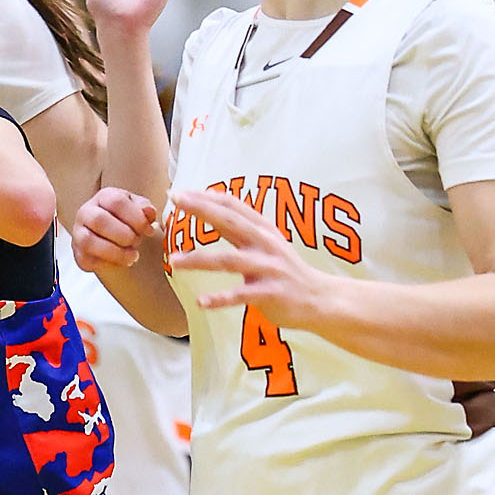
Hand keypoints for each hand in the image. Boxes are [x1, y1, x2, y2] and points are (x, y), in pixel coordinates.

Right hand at [71, 187, 158, 269]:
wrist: (117, 240)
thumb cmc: (128, 221)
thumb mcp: (140, 212)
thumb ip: (145, 210)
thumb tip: (148, 211)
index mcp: (104, 197)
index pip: (116, 201)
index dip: (136, 218)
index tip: (149, 231)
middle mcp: (86, 212)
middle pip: (99, 219)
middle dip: (123, 234)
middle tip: (137, 242)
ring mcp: (79, 233)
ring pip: (89, 241)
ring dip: (115, 251)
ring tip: (132, 256)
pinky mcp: (78, 253)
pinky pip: (87, 259)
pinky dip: (107, 263)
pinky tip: (120, 261)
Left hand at [168, 188, 332, 329]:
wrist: (321, 299)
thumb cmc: (285, 269)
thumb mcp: (267, 242)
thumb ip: (241, 226)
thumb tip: (211, 201)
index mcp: (262, 229)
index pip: (232, 205)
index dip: (206, 197)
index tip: (180, 192)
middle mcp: (265, 244)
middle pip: (230, 221)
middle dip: (202, 210)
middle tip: (176, 201)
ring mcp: (268, 268)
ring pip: (229, 260)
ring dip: (199, 260)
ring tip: (174, 261)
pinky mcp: (270, 293)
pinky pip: (241, 295)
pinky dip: (220, 299)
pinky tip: (201, 302)